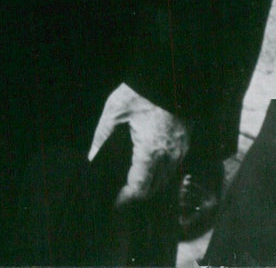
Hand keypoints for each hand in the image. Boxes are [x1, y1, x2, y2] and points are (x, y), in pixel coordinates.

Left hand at [88, 83, 188, 206]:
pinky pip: (173, 166)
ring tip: (132, 182)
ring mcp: (180, 150)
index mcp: (150, 151)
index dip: (126, 198)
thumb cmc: (140, 92)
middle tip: (120, 193)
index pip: (140, 187)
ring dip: (151, 184)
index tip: (115, 202)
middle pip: (154, 187)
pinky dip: (161, 171)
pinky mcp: (185, 141)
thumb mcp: (115, 110)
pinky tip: (148, 165)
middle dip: (137, 194)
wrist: (170, 73)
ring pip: (166, 178)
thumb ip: (101, 135)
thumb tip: (91, 157)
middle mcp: (169, 155)